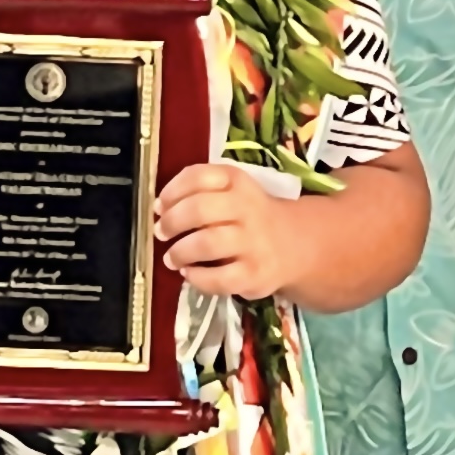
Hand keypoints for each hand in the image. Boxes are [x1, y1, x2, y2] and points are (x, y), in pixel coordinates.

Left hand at [154, 163, 306, 300]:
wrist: (294, 245)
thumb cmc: (250, 217)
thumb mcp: (233, 192)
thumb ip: (199, 193)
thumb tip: (160, 209)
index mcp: (238, 182)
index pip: (199, 176)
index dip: (172, 191)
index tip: (160, 206)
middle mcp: (248, 208)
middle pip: (200, 210)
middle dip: (172, 222)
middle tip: (162, 232)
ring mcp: (254, 243)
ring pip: (206, 244)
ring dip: (180, 252)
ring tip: (171, 258)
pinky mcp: (255, 275)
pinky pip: (218, 279)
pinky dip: (196, 278)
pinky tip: (189, 274)